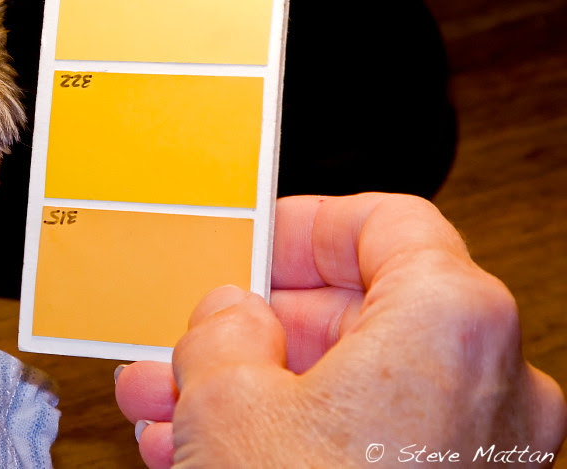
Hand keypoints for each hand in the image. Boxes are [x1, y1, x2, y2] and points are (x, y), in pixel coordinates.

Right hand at [115, 193, 566, 467]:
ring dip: (258, 386)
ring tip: (175, 405)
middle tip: (190, 336)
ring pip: (357, 386)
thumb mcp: (227, 397)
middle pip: (362, 313)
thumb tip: (231, 316)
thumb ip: (224, 326)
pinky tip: (216, 453)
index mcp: (453, 320)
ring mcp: (484, 453)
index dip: (304, 223)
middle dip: (255, 326)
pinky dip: (296, 436)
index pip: (385, 221)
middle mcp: (493, 383)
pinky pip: (373, 443)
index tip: (250, 239)